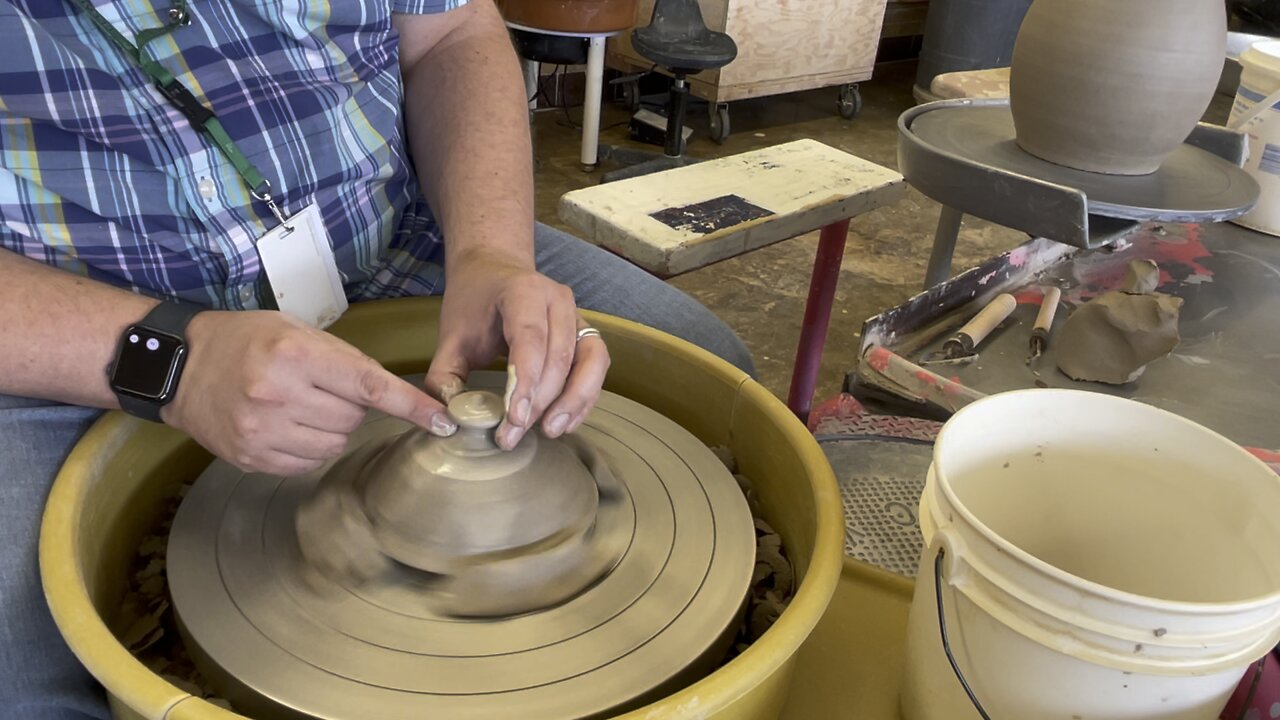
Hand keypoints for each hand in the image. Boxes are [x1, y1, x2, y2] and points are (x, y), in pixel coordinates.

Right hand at [163, 311, 454, 475]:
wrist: (179, 366)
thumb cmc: (245, 340)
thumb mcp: (295, 329)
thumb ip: (343, 359)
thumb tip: (391, 393)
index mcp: (295, 355)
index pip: (370, 386)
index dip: (412, 406)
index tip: (444, 422)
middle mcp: (279, 394)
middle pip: (354, 418)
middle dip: (350, 405)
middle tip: (321, 387)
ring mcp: (263, 431)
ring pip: (335, 443)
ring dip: (331, 427)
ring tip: (299, 404)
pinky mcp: (252, 458)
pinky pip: (308, 462)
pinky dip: (309, 446)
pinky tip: (286, 424)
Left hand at [425, 251, 609, 449]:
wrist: (495, 272)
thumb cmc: (474, 304)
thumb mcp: (451, 336)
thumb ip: (444, 377)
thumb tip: (454, 417)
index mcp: (522, 291)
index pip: (530, 338)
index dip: (526, 381)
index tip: (514, 418)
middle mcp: (558, 299)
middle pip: (559, 356)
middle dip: (540, 402)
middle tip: (514, 434)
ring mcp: (577, 314)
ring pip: (589, 361)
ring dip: (573, 402)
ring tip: (549, 431)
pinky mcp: (586, 333)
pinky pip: (596, 366)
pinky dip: (584, 398)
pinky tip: (565, 422)